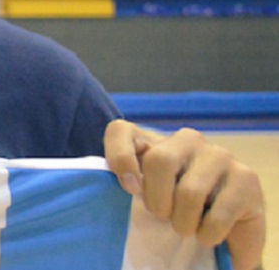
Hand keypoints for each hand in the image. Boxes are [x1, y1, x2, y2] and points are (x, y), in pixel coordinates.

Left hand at [104, 119, 264, 269]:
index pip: (121, 131)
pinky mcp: (246, 177)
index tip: (130, 189)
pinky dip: (208, 234)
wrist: (224, 227)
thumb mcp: (146, 195)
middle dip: (158, 201)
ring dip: (184, 223)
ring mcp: (219, 155)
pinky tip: (209, 232)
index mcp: (154, 141)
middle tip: (165, 216)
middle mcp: (187, 140)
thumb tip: (130, 183)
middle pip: (159, 160)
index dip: (119, 157)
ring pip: (189, 192)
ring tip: (188, 226)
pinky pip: (217, 215)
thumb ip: (129, 182)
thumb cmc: (175, 208)